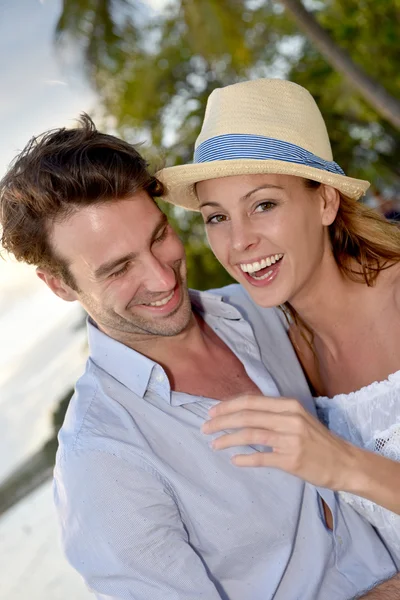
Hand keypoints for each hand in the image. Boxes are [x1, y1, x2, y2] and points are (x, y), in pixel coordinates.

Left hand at [202, 394, 357, 489]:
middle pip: (247, 416)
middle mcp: (289, 419)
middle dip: (222, 421)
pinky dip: (245, 459)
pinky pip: (262, 458)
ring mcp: (291, 439)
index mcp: (289, 405)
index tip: (211, 412)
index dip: (228, 405)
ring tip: (214, 444)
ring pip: (251, 435)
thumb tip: (240, 413)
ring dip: (228, 439)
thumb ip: (273, 414)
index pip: (251, 401)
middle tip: (205, 428)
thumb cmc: (317, 441)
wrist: (344, 463)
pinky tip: (234, 460)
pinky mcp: (292, 460)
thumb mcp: (297, 419)